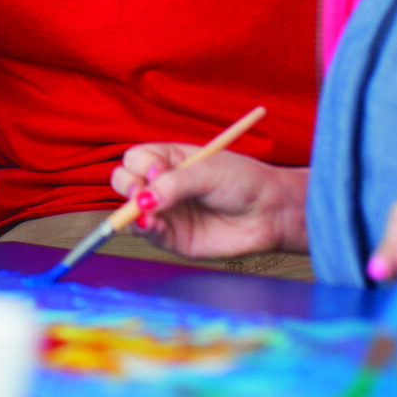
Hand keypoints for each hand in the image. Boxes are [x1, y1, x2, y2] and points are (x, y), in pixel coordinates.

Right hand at [110, 144, 306, 261]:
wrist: (271, 213)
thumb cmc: (244, 183)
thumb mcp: (208, 172)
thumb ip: (174, 184)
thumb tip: (142, 201)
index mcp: (170, 160)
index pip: (136, 159)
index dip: (141, 165)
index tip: (159, 172)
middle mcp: (163, 184)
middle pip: (124, 181)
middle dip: (128, 186)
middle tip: (144, 193)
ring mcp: (166, 211)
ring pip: (130, 210)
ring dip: (132, 211)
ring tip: (149, 215)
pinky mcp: (173, 237)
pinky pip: (147, 234)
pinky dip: (144, 230)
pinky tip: (155, 226)